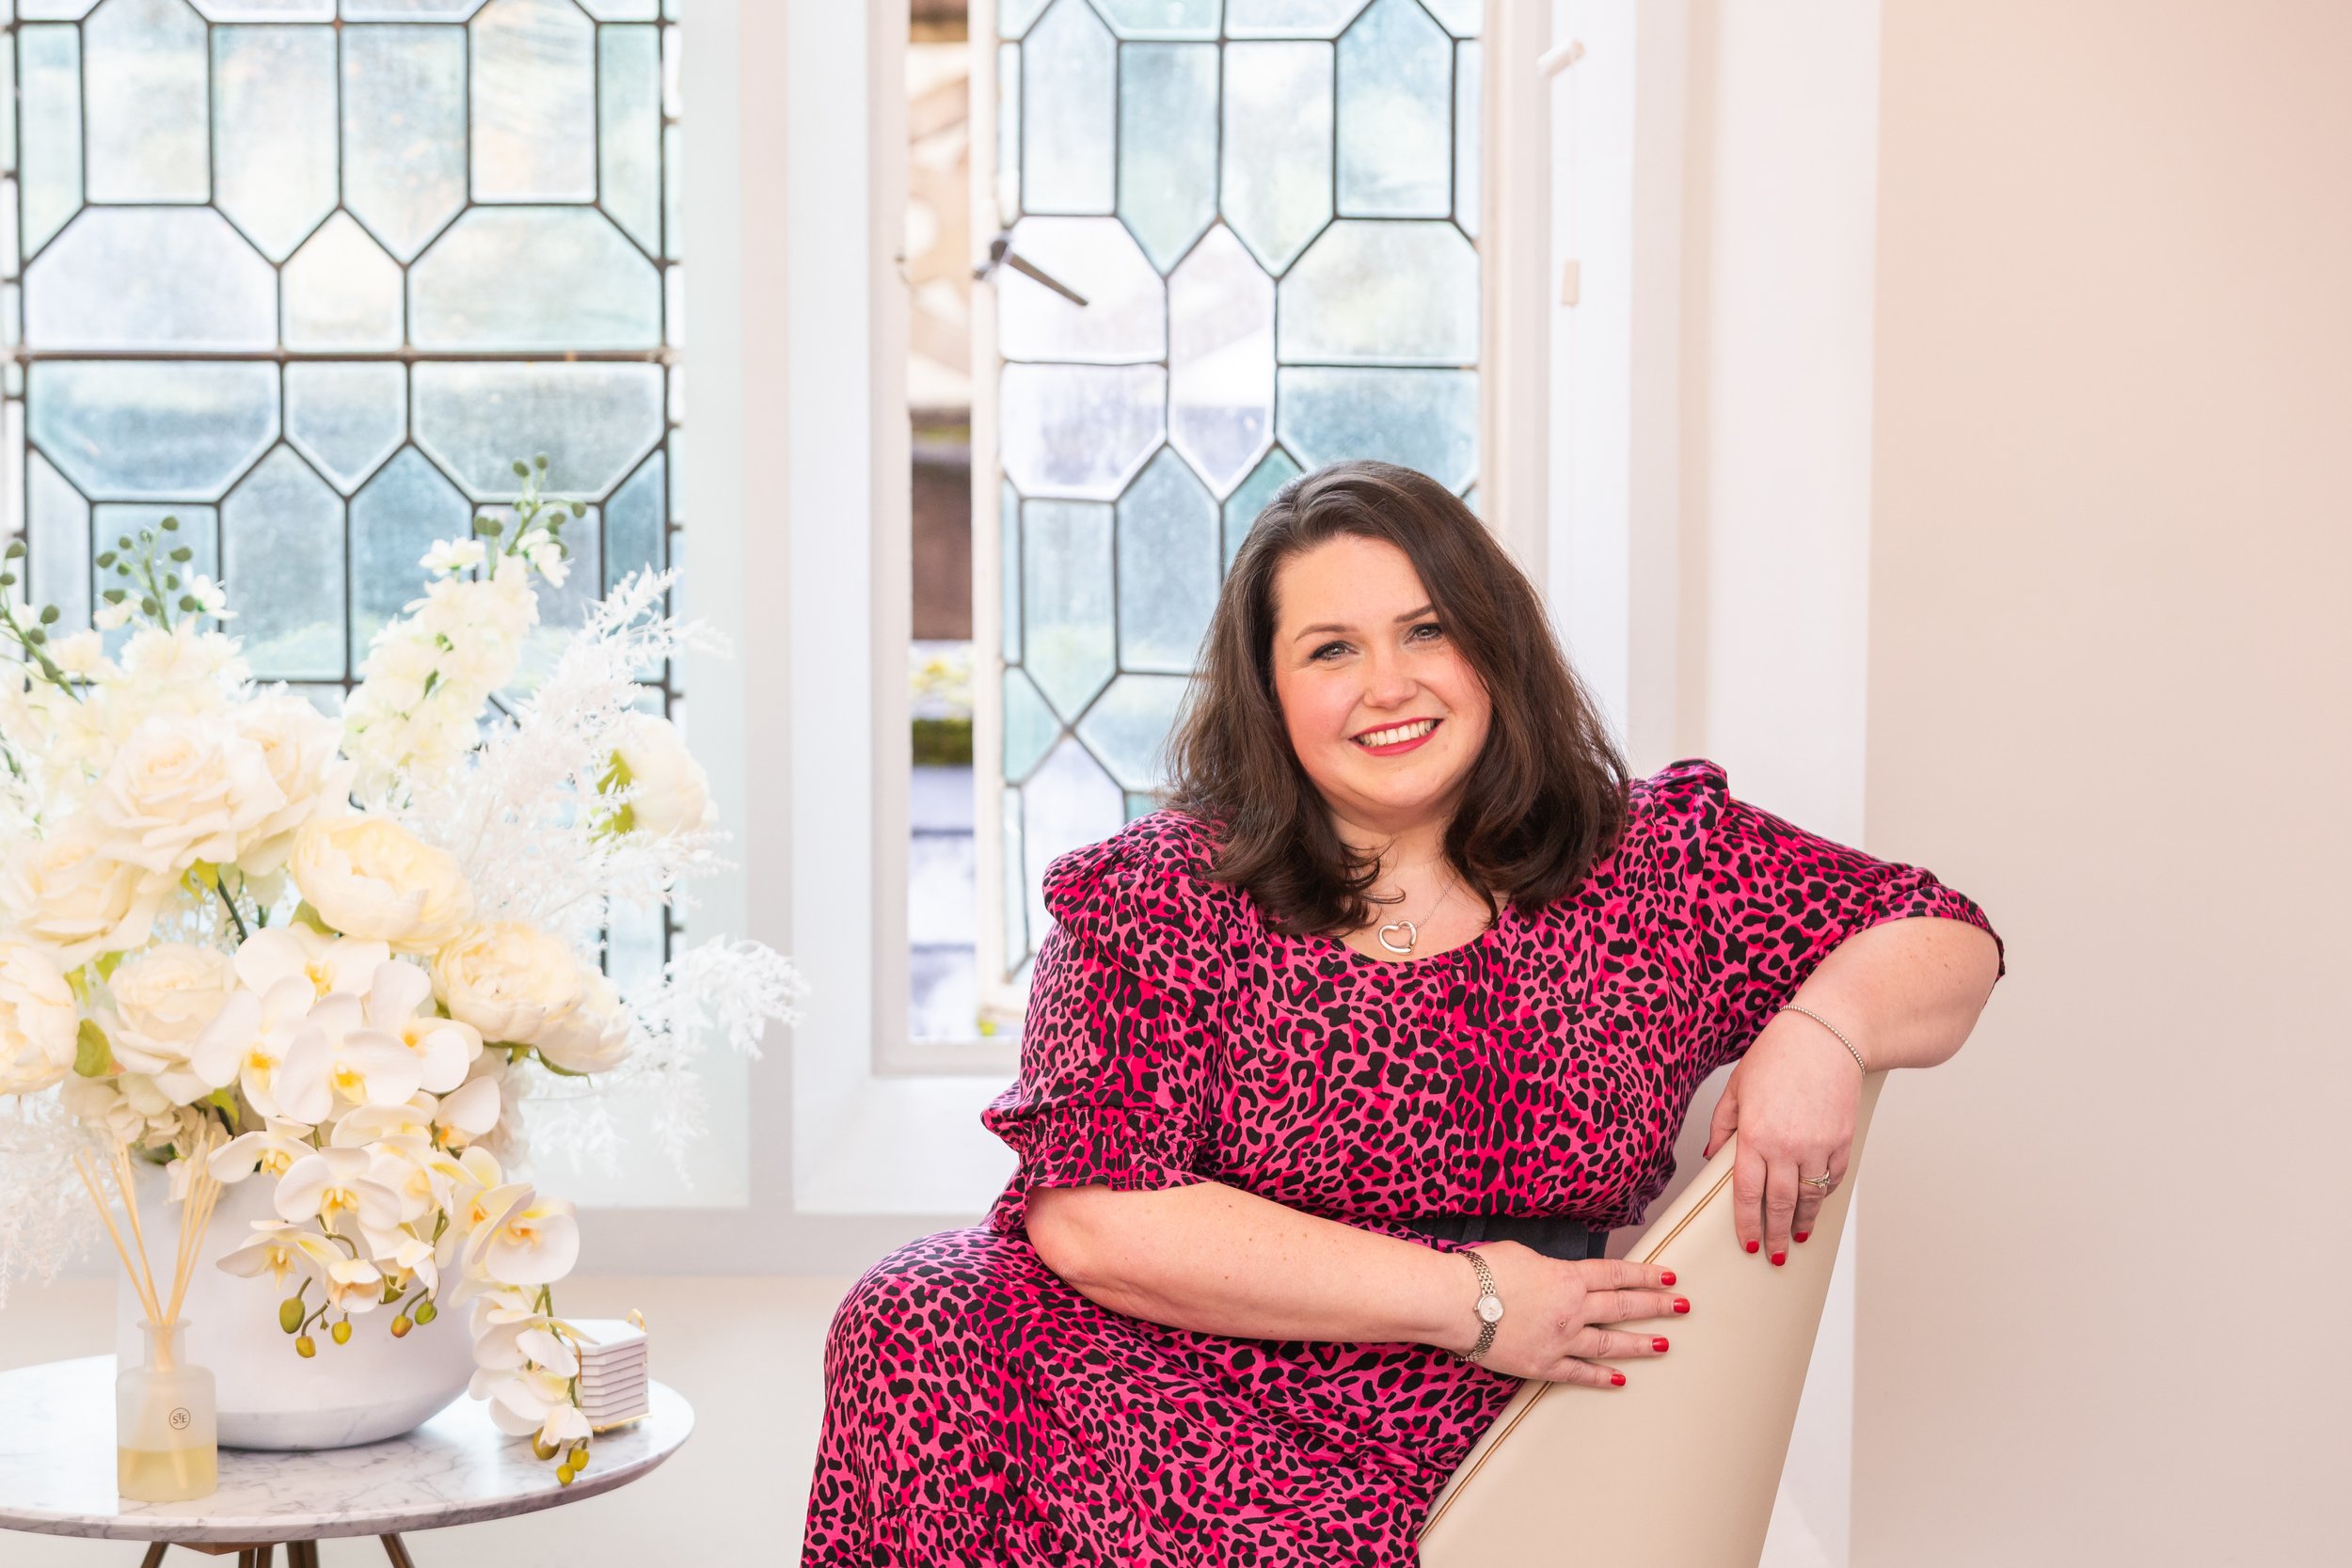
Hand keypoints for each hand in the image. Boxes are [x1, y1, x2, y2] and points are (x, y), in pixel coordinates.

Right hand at [1454, 1242, 1685, 1386]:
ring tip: (1663, 1345)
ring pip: (1610, 1343)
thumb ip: (1548, 1267)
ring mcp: (1561, 1341)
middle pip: (1624, 1307)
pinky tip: (1619, 1379)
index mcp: (1569, 1278)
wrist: (1455, 1302)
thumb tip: (1556, 1275)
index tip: (1670, 1276)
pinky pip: (1580, 1374)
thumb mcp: (1523, 1254)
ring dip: (1640, 1343)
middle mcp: (1573, 1310)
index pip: (1618, 1274)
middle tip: (1682, 1307)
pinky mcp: (1543, 1365)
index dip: (1647, 1274)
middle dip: (1657, 1306)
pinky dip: (1601, 1377)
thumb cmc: (1481, 1272)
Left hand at [1701, 1010, 1861, 1262]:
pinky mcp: (1842, 1141)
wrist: (1827, 1036)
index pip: (1747, 1193)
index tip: (1748, 1242)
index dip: (1747, 1222)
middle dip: (1777, 1235)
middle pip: (1781, 1205)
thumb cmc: (1777, 1055)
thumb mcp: (1737, 1088)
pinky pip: (1833, 1179)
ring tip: (1796, 1238)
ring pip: (1810, 1198)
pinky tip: (1815, 1204)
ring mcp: (1819, 1145)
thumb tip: (1710, 1158)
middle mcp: (1787, 1146)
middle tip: (1774, 1255)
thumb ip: (1723, 1126)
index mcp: (1755, 1134)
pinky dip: (1823, 1196)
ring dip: (1803, 1223)